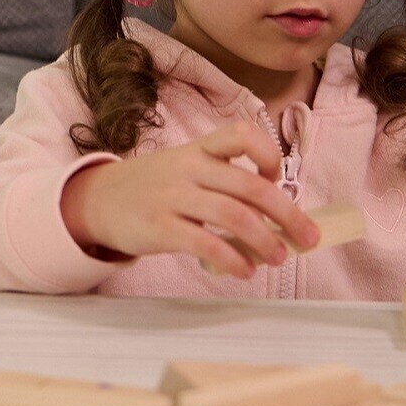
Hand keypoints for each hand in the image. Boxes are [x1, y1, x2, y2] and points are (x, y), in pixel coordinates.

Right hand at [60, 120, 321, 279]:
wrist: (98, 200)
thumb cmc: (153, 187)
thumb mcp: (184, 169)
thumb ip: (224, 185)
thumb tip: (278, 223)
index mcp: (199, 149)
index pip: (242, 135)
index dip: (270, 157)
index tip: (278, 182)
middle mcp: (188, 168)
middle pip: (251, 187)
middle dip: (288, 215)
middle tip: (307, 239)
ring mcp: (172, 197)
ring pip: (233, 215)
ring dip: (265, 241)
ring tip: (278, 258)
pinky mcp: (159, 227)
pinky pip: (205, 243)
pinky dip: (234, 260)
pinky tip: (244, 270)